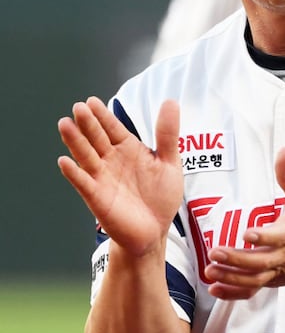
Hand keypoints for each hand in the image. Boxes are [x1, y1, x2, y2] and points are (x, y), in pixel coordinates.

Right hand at [57, 96, 182, 256]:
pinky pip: (83, 183)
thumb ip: (168, 134)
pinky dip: (74, 173)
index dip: (102, 115)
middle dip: (88, 123)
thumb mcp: (169, 162)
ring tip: (65, 125)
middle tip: (78, 107)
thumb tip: (171, 102)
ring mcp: (102, 178)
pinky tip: (64, 161)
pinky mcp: (97, 197)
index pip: (112, 127)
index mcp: (127, 149)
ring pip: (86, 156)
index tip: (91, 101)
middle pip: (96, 138)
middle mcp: (111, 160)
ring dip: (75, 142)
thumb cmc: (161, 197)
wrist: (155, 231)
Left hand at [204, 147, 284, 298]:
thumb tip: (283, 151)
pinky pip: (253, 290)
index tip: (247, 234)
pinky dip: (234, 293)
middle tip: (215, 252)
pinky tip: (216, 289)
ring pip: (255, 280)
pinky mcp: (273, 280)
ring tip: (211, 271)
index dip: (263, 238)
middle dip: (237, 260)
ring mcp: (278, 271)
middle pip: (260, 262)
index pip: (278, 237)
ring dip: (232, 278)